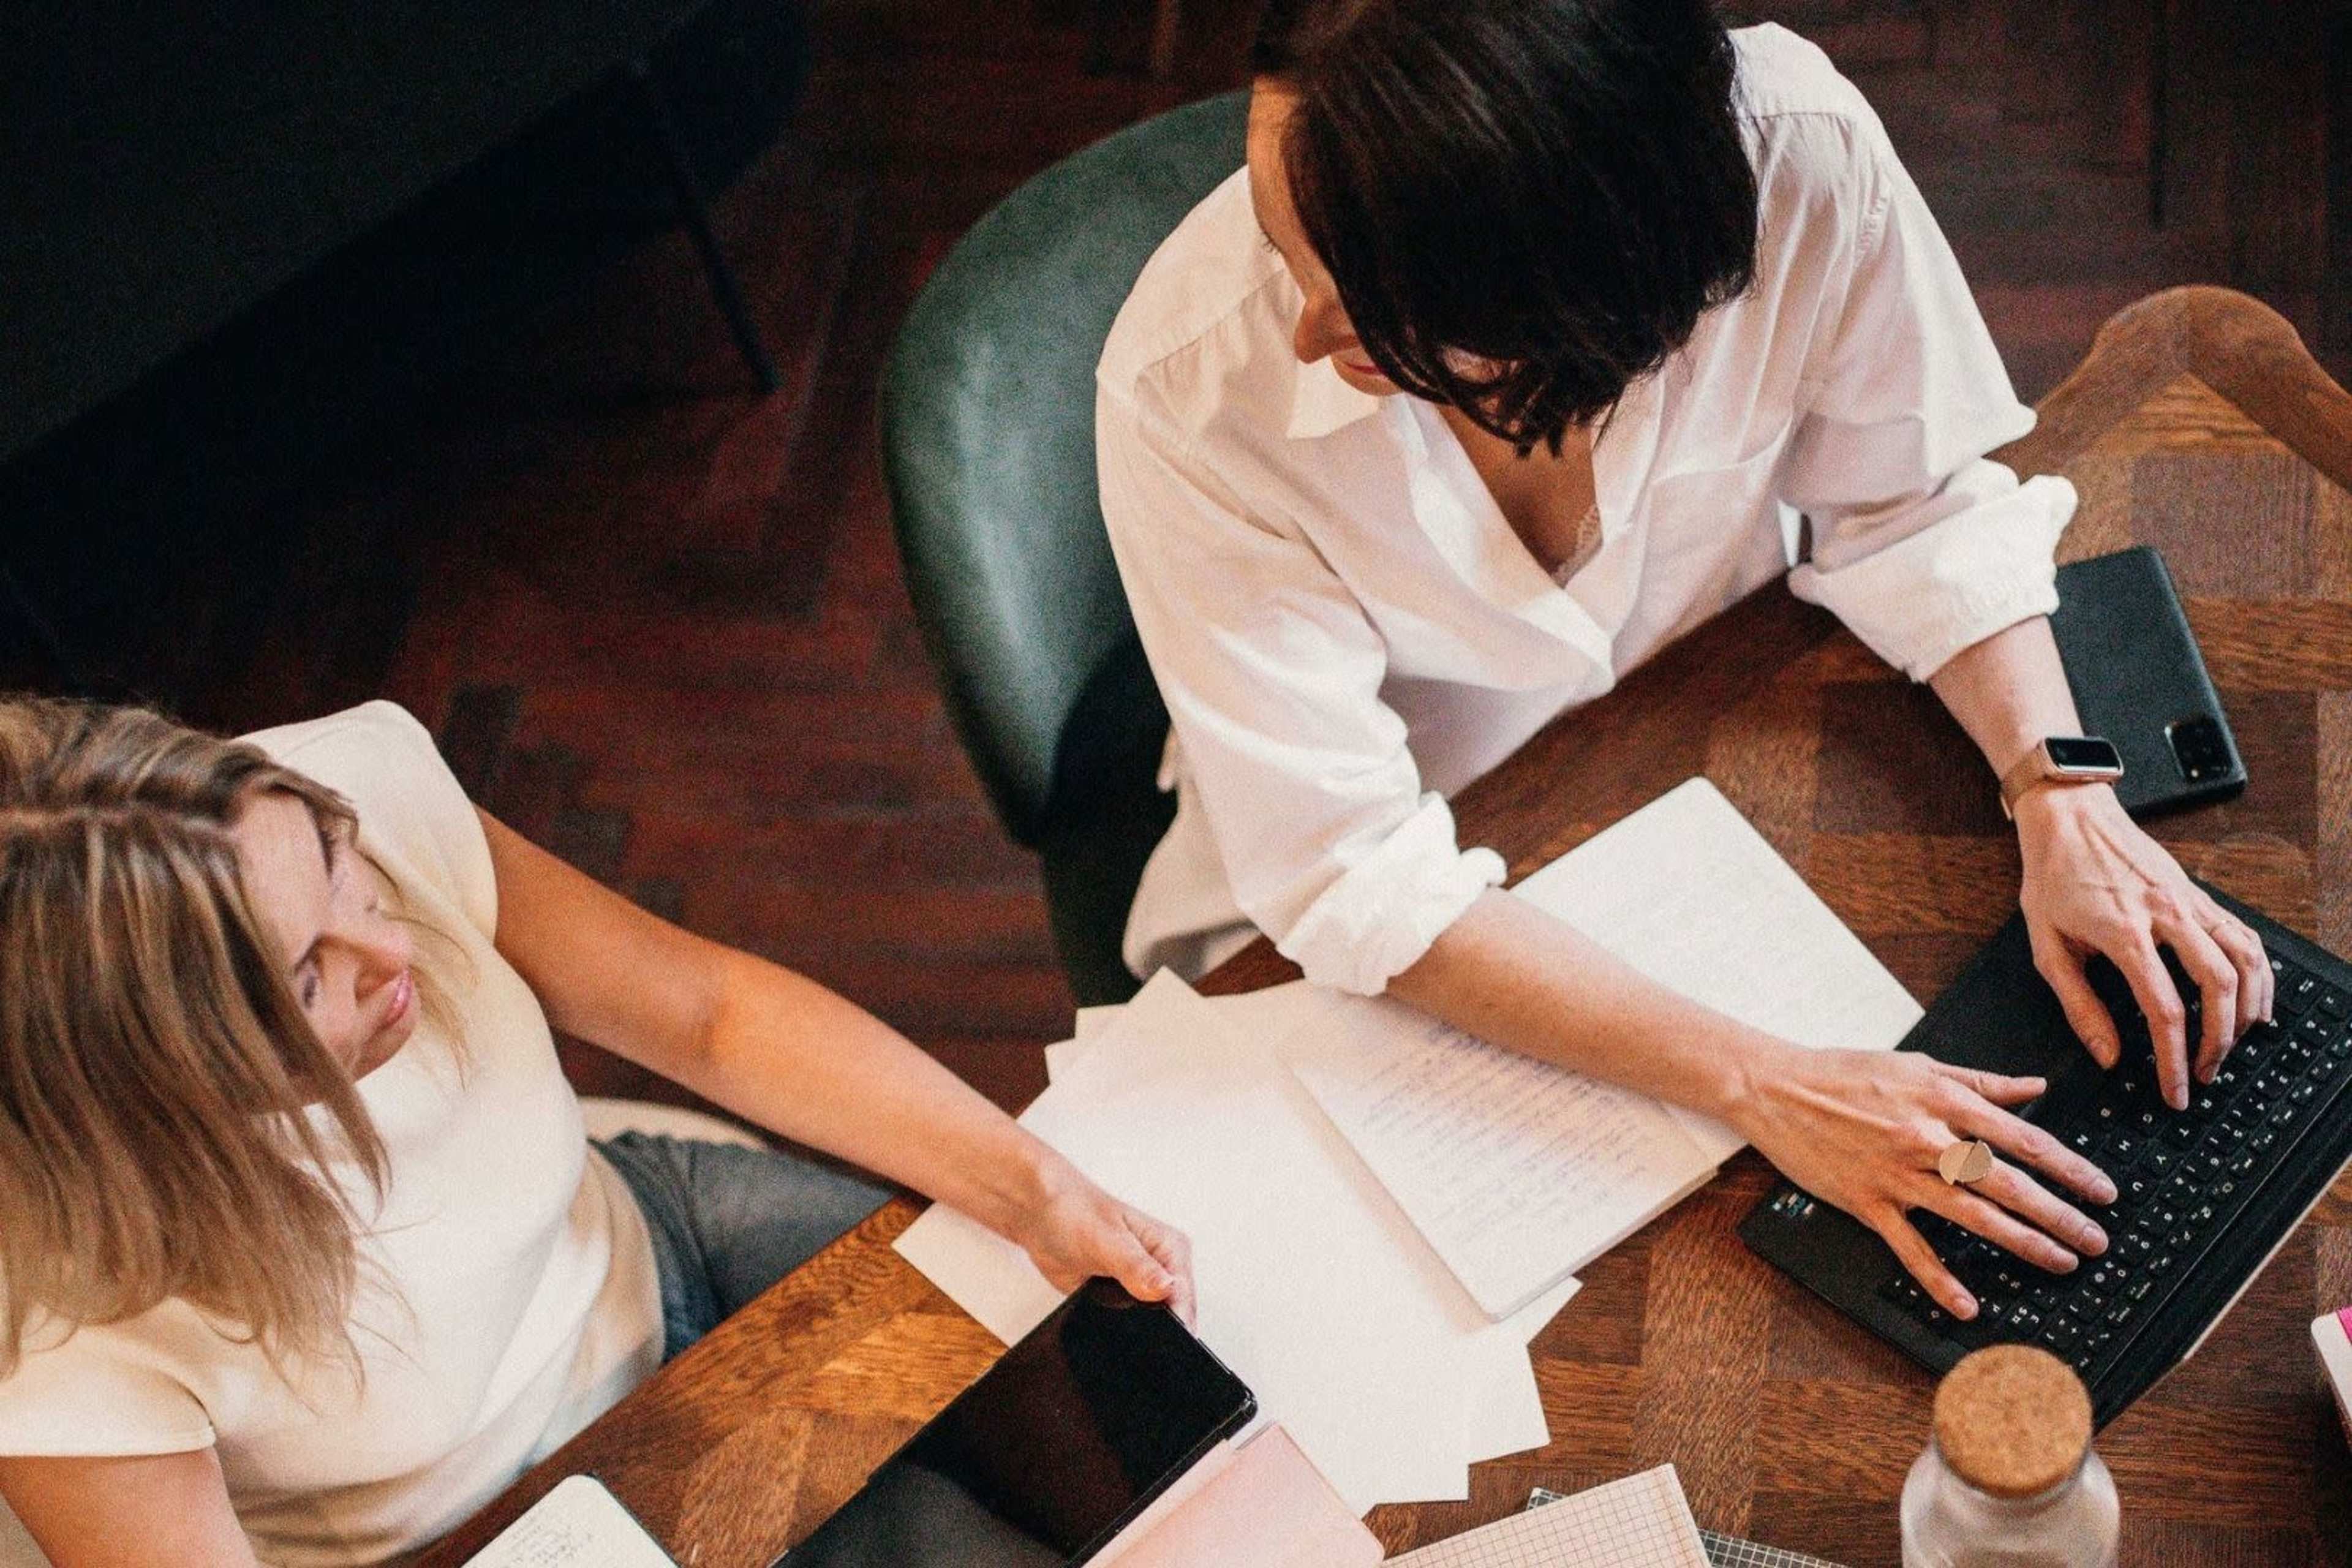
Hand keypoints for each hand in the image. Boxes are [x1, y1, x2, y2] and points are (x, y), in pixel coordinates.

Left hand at [1005, 1157, 1196, 1324]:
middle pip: (1173, 1315)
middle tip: (1128, 1320)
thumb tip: (1166, 1287)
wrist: (1039, 1213)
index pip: (1184, 1296)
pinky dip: (1121, 1328)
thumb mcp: (1106, 1239)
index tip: (1159, 1336)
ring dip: (1139, 1330)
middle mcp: (1161, 1266)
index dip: (1174, 1322)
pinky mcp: (1120, 1295)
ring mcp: (1141, 1283)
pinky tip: (1106, 1318)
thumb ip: (1137, 1266)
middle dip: (1157, 1329)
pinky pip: (1129, 1324)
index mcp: (1170, 1247)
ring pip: (1153, 1324)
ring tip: (1113, 1313)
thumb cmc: (1072, 1209)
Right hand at [1732, 1042, 2115, 1317]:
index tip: (2102, 1190)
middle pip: (2009, 1183)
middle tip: (2096, 1238)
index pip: (2024, 1139)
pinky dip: (1940, 1280)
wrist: (1775, 1087)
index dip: (2071, 1168)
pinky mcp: (1867, 1202)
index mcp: (1944, 1099)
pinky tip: (1968, 1305)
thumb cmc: (1844, 1072)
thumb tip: (2036, 1089)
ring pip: (1973, 1215)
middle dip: (2060, 1214)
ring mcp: (1897, 1175)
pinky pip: (1911, 1248)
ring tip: (2060, 1261)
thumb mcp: (1919, 1063)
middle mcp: (1927, 1138)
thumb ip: (1982, 1081)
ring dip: (2023, 1242)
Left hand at [2015, 782, 2272, 1107]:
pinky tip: (2254, 1003)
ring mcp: (2191, 901)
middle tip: (2204, 1074)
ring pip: (2245, 961)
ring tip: (2231, 1046)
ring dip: (2247, 1011)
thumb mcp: (2045, 944)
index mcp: (2123, 931)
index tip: (2175, 1090)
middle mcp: (2166, 914)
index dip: (2173, 1059)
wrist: (2069, 816)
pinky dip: (2259, 975)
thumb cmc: (2052, 877)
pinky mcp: (2202, 894)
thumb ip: (2077, 1004)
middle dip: (2218, 1041)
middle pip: (2217, 987)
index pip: (2163, 1009)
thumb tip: (2107, 1055)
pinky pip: (2246, 937)